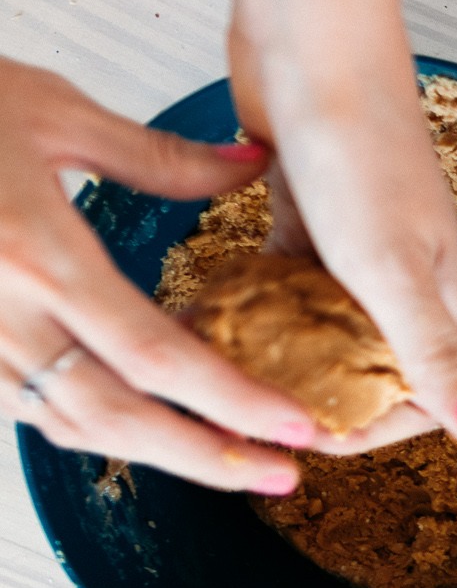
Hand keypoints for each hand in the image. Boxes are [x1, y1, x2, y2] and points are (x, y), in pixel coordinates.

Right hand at [0, 56, 310, 491]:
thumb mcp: (54, 112)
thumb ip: (160, 157)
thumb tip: (250, 165)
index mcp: (38, 256)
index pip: (157, 356)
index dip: (233, 403)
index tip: (297, 428)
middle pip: (118, 417)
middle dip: (208, 457)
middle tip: (283, 475)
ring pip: (71, 424)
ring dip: (156, 452)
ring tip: (233, 462)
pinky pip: (29, 408)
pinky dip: (93, 426)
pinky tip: (147, 426)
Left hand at [226, 0, 456, 449]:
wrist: (314, 38)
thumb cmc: (358, 144)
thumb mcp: (392, 268)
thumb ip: (436, 356)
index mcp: (442, 300)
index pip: (414, 401)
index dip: (357, 428)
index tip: (290, 434)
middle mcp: (406, 282)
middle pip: (361, 370)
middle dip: (306, 395)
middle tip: (237, 404)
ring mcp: (358, 249)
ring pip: (317, 330)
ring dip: (274, 351)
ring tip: (215, 365)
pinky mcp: (311, 218)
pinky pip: (284, 285)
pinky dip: (252, 302)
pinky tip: (210, 310)